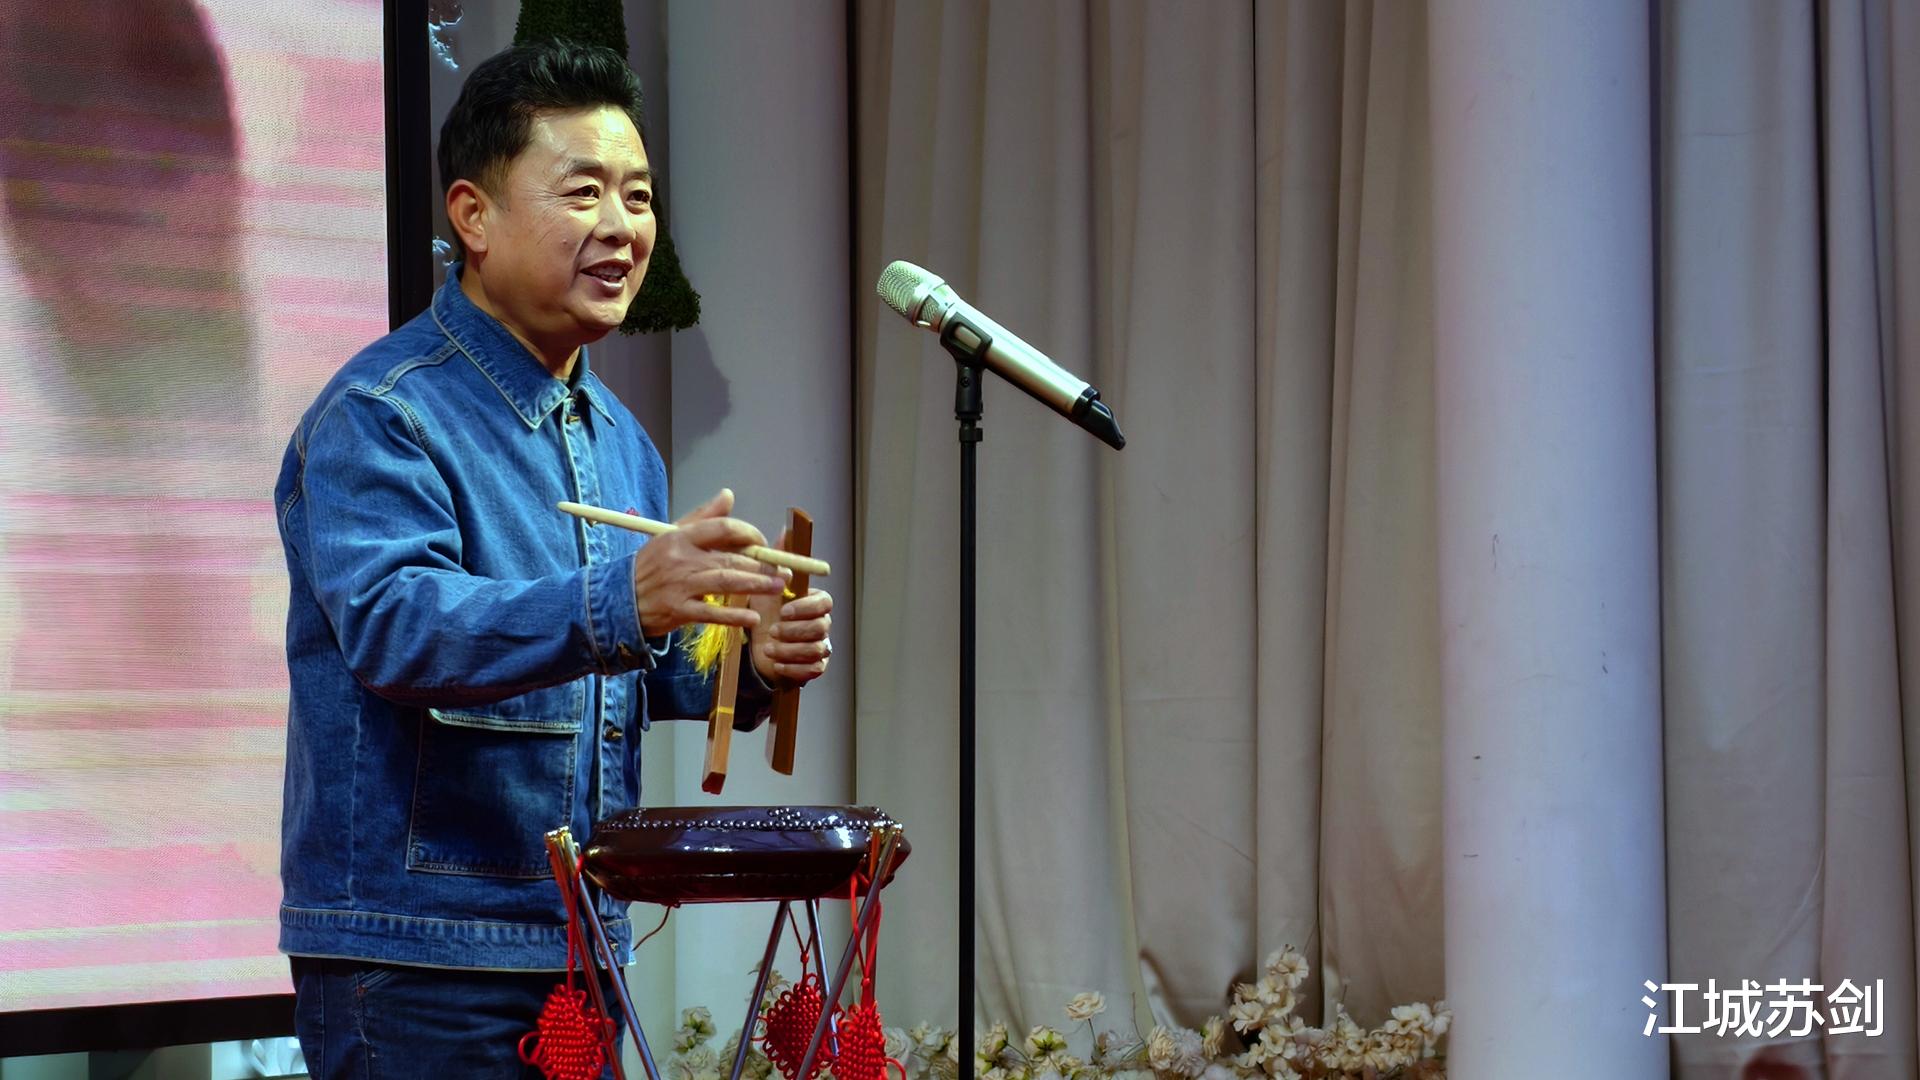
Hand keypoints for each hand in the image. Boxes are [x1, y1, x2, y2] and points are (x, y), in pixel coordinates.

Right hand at [631, 489, 786, 637]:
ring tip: (777, 587)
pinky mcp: (678, 611)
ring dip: (755, 585)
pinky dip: (733, 616)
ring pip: (725, 582)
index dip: (749, 534)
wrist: (618, 599)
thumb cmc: (650, 565)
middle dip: (761, 565)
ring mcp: (680, 585)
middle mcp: (681, 558)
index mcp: (680, 536)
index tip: (763, 543)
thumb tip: (729, 495)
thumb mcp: (671, 535)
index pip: (723, 528)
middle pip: (730, 558)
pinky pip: (711, 614)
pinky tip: (752, 618)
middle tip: (783, 571)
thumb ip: (702, 516)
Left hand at [748, 531, 832, 686]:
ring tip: (770, 648)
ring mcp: (820, 646)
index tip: (784, 610)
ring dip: (790, 650)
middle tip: (773, 631)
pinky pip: (813, 670)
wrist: (756, 644)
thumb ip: (777, 558)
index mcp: (814, 602)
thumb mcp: (765, 583)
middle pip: (821, 628)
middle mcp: (822, 624)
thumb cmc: (764, 611)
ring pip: (816, 650)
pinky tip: (777, 663)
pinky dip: (793, 668)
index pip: (825, 602)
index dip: (806, 608)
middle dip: (794, 631)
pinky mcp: (814, 667)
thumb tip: (785, 530)